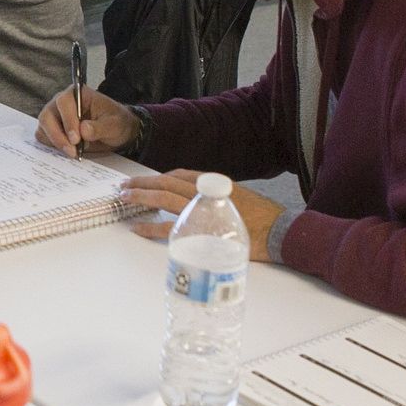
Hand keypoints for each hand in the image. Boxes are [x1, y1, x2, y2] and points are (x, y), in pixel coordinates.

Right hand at [36, 87, 137, 157]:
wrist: (116, 132)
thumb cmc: (116, 122)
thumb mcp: (114, 124)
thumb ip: (100, 127)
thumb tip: (83, 130)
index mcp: (77, 94)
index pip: (63, 102)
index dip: (67, 120)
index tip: (76, 139)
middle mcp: (61, 103)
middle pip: (47, 116)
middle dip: (58, 135)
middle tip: (72, 151)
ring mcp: (55, 116)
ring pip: (43, 128)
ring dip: (55, 142)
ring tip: (73, 153)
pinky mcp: (53, 130)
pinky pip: (44, 137)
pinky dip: (52, 146)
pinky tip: (67, 151)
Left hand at [121, 169, 283, 260]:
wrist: (280, 231)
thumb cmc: (265, 218)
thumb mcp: (240, 198)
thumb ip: (218, 198)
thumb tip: (202, 204)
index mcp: (214, 182)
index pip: (180, 174)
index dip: (160, 177)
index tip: (147, 180)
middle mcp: (205, 191)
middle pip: (167, 182)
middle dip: (143, 183)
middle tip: (125, 186)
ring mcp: (202, 209)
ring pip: (164, 198)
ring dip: (141, 196)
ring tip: (124, 198)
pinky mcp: (201, 229)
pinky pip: (170, 226)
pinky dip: (151, 226)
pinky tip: (138, 227)